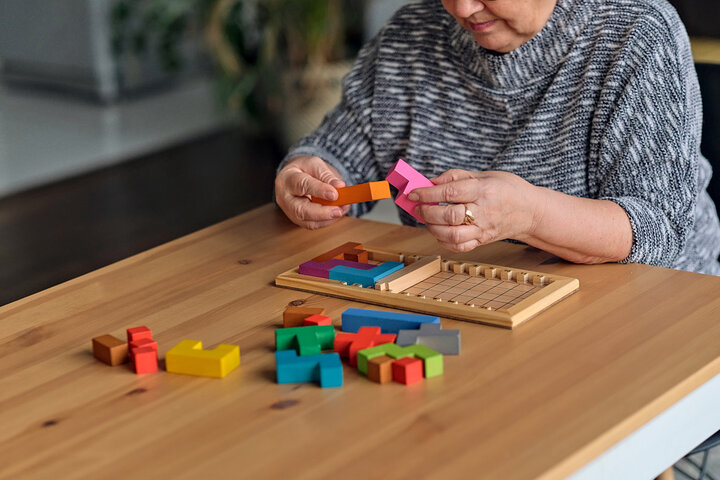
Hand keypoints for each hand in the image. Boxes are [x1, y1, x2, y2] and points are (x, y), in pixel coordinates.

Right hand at [275, 155, 349, 228]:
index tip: (335, 194)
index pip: (301, 185)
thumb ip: (326, 175)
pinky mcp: (298, 220)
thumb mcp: (314, 164)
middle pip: (300, 210)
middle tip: (339, 210)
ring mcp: (290, 212)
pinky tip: (337, 212)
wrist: (295, 178)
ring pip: (308, 222)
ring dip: (328, 218)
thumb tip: (339, 186)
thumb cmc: (303, 170)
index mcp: (287, 179)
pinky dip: (327, 220)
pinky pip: (313, 224)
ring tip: (342, 209)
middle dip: (322, 213)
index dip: (319, 190)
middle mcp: (285, 198)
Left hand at [410, 169, 540, 251]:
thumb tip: (430, 182)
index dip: (427, 193)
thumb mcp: (485, 174)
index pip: (450, 192)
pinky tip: (439, 231)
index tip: (412, 193)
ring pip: (452, 235)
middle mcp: (484, 211)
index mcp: (484, 190)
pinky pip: (459, 247)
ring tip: (428, 219)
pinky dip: (443, 241)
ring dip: (433, 228)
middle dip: (427, 212)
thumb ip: (456, 176)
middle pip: (449, 216)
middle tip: (418, 207)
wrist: (530, 211)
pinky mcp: (483, 241)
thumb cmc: (507, 189)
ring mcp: (484, 229)